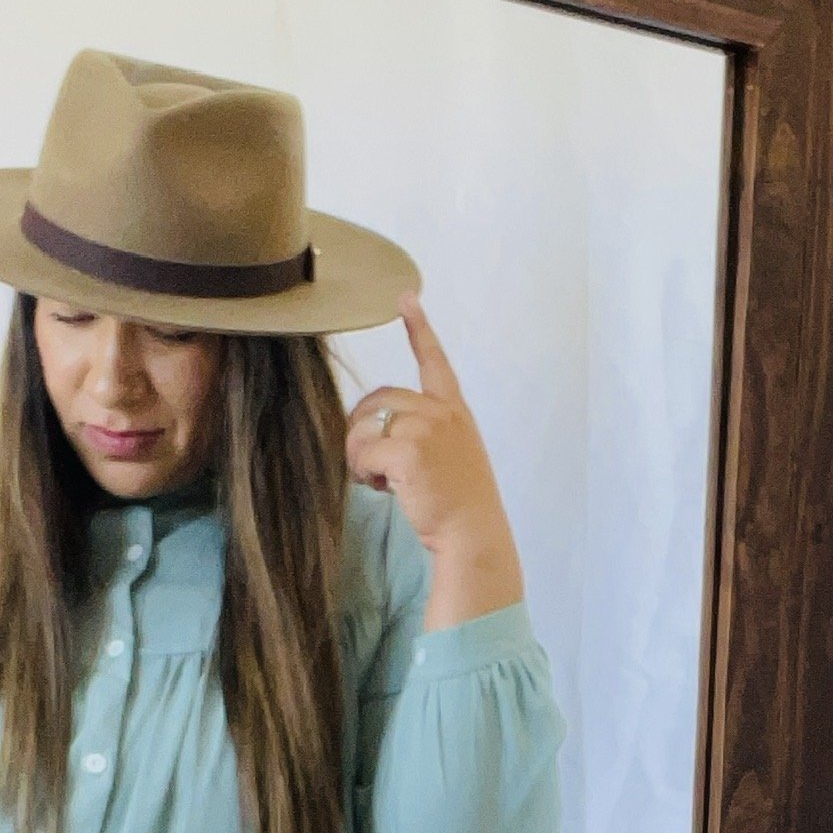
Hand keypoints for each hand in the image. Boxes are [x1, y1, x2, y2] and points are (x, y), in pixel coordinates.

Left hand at [346, 292, 515, 560]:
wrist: (472, 533)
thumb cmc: (458, 505)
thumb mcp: (451, 457)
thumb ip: (424, 433)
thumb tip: (377, 431)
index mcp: (454, 410)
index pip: (434, 361)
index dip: (419, 329)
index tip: (406, 298)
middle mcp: (442, 412)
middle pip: (378, 399)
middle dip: (363, 430)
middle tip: (372, 466)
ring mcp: (427, 428)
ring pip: (366, 426)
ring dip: (360, 456)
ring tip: (381, 481)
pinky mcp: (409, 450)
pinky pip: (363, 451)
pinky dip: (362, 471)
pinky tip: (382, 488)